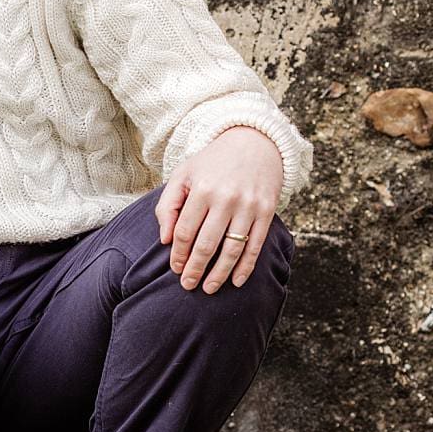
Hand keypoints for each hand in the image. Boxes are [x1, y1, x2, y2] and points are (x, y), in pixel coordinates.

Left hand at [156, 128, 283, 293]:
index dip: (178, 254)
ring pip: (232, 249)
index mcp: (202, 190)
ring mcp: (249, 206)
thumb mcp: (183, 175)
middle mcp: (226, 199)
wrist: (254, 143)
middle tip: (188, 286)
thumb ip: (167, 205)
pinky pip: (256, 245)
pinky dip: (246, 266)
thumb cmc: (211, 163)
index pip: (184, 231)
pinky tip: (236, 280)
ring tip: (209, 288)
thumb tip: (164, 240)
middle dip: (196, 269)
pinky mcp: (267, 211)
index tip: (175, 269)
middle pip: (207, 244)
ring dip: (220, 273)